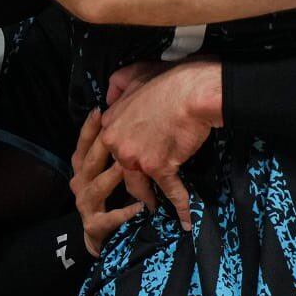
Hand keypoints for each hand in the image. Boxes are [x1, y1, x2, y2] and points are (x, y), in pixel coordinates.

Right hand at [69, 109, 145, 256]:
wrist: (103, 238)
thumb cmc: (110, 196)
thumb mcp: (108, 169)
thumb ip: (114, 146)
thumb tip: (121, 117)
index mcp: (82, 168)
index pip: (83, 144)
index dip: (89, 128)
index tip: (100, 111)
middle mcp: (79, 183)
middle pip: (89, 161)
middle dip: (102, 147)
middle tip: (117, 131)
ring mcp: (85, 204)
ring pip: (96, 186)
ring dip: (111, 176)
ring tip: (125, 167)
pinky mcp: (94, 225)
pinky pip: (110, 217)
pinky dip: (125, 212)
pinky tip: (139, 207)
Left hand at [76, 60, 222, 232]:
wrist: (192, 92)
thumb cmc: (167, 79)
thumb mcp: (132, 73)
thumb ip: (116, 86)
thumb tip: (109, 97)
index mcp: (109, 124)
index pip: (103, 149)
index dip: (110, 161)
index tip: (115, 171)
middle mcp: (117, 144)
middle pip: (114, 173)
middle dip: (119, 188)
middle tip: (124, 200)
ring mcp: (137, 159)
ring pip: (137, 187)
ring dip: (147, 200)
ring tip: (152, 208)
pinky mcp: (160, 168)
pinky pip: (171, 192)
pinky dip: (181, 208)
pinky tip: (185, 222)